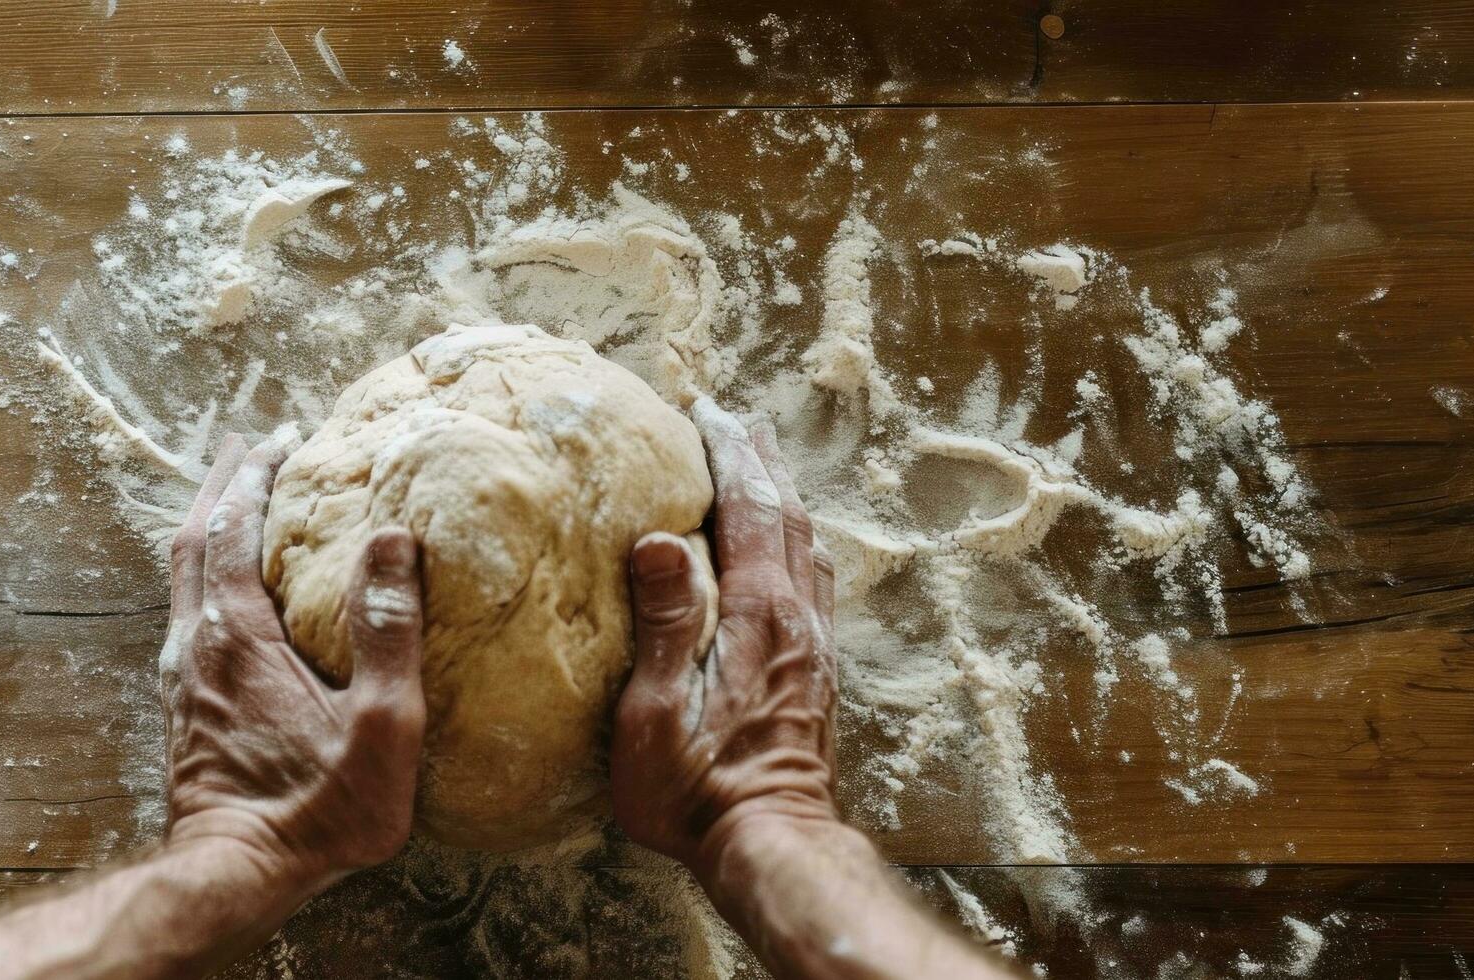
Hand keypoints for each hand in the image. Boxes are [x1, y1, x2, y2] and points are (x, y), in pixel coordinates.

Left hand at [161, 432, 426, 888]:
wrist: (235, 877)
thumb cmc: (317, 810)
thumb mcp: (381, 725)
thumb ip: (388, 629)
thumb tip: (391, 536)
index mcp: (236, 634)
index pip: (233, 527)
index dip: (257, 476)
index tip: (285, 439)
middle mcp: (195, 645)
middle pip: (192, 539)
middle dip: (221, 486)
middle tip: (252, 448)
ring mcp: (181, 678)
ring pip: (181, 578)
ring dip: (209, 528)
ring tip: (240, 503)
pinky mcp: (182, 708)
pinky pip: (186, 614)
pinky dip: (206, 574)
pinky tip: (232, 591)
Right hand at [609, 400, 840, 875]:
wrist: (771, 846)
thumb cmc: (697, 792)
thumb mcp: (656, 713)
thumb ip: (664, 623)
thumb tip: (661, 538)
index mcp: (758, 616)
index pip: (749, 510)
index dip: (728, 452)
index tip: (704, 409)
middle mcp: (796, 620)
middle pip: (787, 515)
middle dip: (760, 459)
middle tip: (734, 416)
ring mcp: (814, 646)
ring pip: (808, 546)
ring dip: (782, 495)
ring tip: (760, 464)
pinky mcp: (818, 673)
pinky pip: (813, 582)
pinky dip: (796, 542)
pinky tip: (785, 551)